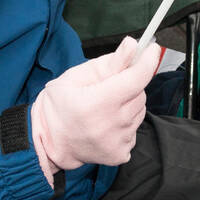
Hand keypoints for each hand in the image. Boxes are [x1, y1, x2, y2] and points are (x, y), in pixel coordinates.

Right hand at [30, 36, 160, 179]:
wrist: (47, 142)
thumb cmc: (59, 105)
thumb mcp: (76, 76)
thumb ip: (109, 62)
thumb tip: (133, 45)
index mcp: (96, 103)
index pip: (136, 79)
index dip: (148, 61)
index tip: (152, 49)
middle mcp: (109, 125)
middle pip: (140, 94)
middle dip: (131, 85)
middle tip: (111, 87)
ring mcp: (116, 142)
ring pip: (139, 112)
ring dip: (128, 105)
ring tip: (105, 108)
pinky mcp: (119, 155)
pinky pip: (134, 130)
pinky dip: (125, 123)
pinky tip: (106, 124)